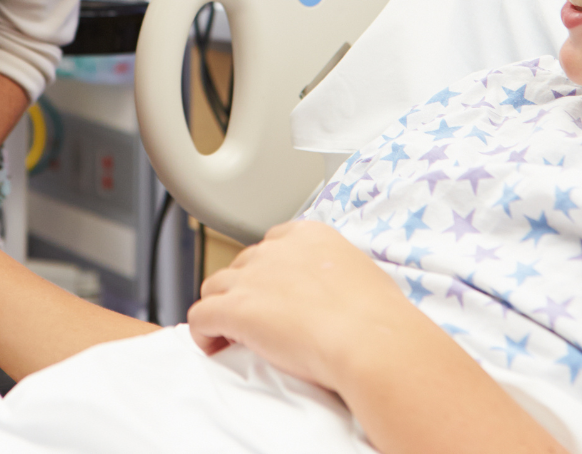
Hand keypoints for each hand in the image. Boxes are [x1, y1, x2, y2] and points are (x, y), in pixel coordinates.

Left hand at [187, 220, 408, 392]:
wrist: (373, 342)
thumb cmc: (381, 319)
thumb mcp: (362, 276)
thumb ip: (338, 273)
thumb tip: (339, 293)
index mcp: (308, 235)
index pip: (271, 245)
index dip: (268, 273)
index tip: (275, 296)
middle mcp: (275, 250)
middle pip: (242, 265)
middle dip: (246, 291)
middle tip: (259, 324)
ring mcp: (252, 277)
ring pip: (215, 285)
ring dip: (220, 308)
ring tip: (231, 337)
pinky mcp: (235, 309)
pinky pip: (200, 315)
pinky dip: (202, 331)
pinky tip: (214, 346)